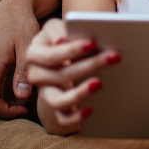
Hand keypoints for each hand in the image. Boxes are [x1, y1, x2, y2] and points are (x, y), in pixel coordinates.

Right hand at [0, 0, 38, 118]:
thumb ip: (23, 72)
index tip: (25, 109)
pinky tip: (8, 94)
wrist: (10, 7)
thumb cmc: (22, 24)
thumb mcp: (27, 46)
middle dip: (3, 111)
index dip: (7, 112)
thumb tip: (21, 97)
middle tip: (24, 107)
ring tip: (18, 101)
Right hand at [30, 18, 119, 134]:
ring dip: (79, 93)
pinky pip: (62, 119)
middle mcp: (36, 75)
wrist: (59, 61)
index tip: (93, 43)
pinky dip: (75, 118)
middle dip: (90, 65)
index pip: (52, 55)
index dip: (71, 50)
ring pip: (57, 100)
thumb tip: (62, 40)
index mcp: (34, 54)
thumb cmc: (63, 40)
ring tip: (99, 84)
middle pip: (61, 75)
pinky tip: (91, 110)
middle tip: (114, 57)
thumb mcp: (60, 29)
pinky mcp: (55, 110)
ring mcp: (45, 94)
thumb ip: (63, 30)